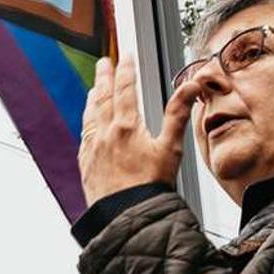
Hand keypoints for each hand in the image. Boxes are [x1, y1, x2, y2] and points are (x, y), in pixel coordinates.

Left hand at [77, 55, 203, 205]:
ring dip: (93, 98)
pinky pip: (84, 136)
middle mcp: (105, 134)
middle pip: (103, 97)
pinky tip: (89, 124)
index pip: (126, 89)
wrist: (127, 216)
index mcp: (126, 127)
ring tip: (93, 88)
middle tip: (104, 62)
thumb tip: (189, 86)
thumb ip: (177, 114)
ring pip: (90, 115)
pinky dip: (87, 122)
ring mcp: (92, 149)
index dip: (126, 70)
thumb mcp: (170, 148)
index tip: (126, 57)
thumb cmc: (151, 187)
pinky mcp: (86, 164)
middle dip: (104, 77)